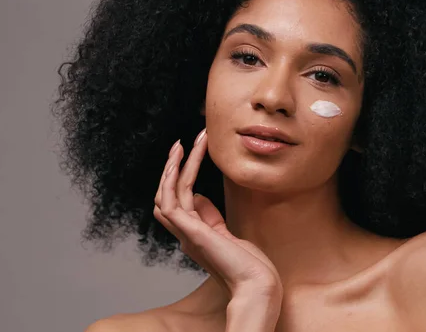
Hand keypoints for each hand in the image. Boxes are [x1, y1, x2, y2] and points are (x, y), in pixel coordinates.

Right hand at [153, 129, 282, 300]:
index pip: (177, 204)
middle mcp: (185, 235)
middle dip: (172, 169)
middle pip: (166, 196)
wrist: (256, 285)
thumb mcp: (228, 235)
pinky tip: (180, 160)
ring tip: (181, 144)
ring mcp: (186, 235)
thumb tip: (199, 197)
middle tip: (181, 143)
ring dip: (172, 167)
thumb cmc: (250, 265)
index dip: (179, 179)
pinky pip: (172, 202)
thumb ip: (211, 218)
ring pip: (167, 195)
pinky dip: (172, 179)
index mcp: (194, 235)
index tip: (190, 155)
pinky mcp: (192, 233)